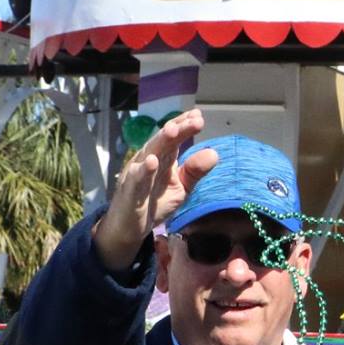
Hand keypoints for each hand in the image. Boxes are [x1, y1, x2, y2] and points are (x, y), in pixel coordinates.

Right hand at [93, 109, 210, 271]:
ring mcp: (136, 175)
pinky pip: (135, 179)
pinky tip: (151, 162)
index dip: (184, 126)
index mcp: (162, 159)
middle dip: (178, 128)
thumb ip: (195, 171)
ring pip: (148, 154)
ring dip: (160, 141)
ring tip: (174, 130)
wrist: (130, 228)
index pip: (173, 138)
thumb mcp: (181, 188)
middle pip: (163, 141)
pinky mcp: (129, 192)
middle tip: (194, 119)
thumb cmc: (154, 203)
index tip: (199, 116)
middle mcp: (147, 161)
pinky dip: (143, 171)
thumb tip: (214, 153)